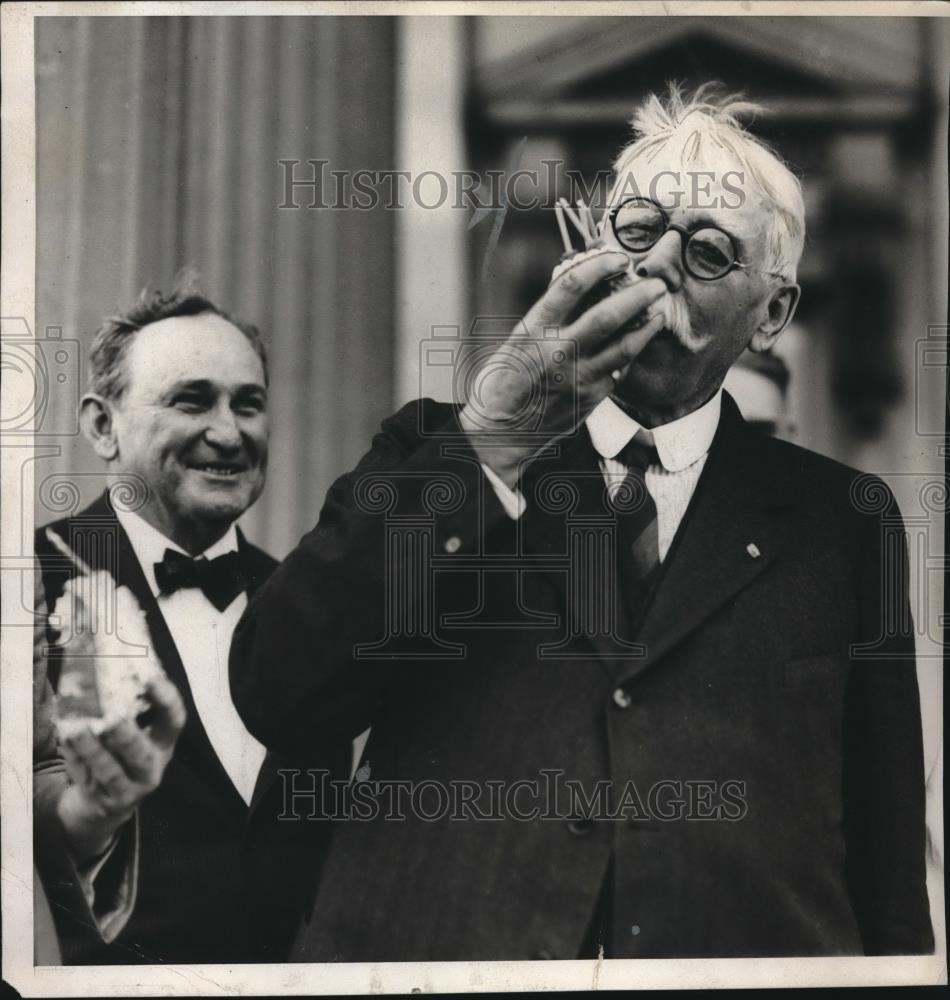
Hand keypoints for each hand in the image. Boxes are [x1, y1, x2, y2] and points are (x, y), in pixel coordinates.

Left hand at [56, 674, 185, 862]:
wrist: (101, 808)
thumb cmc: (117, 757)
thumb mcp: (132, 736)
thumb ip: (126, 708)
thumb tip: (109, 661)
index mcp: (162, 743)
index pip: (174, 720)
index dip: (165, 700)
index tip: (150, 677)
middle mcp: (151, 767)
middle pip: (142, 754)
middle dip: (127, 735)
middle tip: (112, 717)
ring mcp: (128, 789)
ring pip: (110, 771)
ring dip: (93, 750)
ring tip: (76, 730)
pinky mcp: (103, 802)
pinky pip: (87, 780)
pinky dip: (75, 761)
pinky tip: (65, 743)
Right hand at [460, 251, 666, 486]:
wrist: (500, 434)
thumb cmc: (503, 383)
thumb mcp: (516, 342)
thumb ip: (547, 318)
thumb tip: (582, 288)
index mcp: (532, 330)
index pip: (570, 286)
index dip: (599, 266)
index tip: (619, 257)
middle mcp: (556, 352)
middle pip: (607, 315)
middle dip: (638, 295)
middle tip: (657, 283)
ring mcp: (576, 377)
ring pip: (623, 346)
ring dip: (646, 326)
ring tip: (659, 312)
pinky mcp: (589, 399)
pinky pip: (618, 370)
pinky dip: (631, 353)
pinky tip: (639, 342)